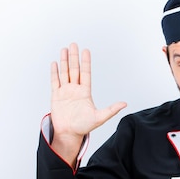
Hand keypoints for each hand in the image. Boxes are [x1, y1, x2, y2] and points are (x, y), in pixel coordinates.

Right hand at [50, 43, 126, 162]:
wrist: (69, 134)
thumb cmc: (84, 127)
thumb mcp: (100, 118)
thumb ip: (111, 110)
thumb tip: (124, 104)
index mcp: (85, 92)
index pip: (86, 73)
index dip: (86, 62)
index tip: (86, 50)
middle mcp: (75, 89)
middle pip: (74, 70)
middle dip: (74, 57)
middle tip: (73, 44)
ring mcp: (65, 92)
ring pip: (65, 73)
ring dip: (64, 61)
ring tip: (64, 50)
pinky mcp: (56, 96)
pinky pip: (55, 82)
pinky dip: (54, 72)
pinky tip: (55, 63)